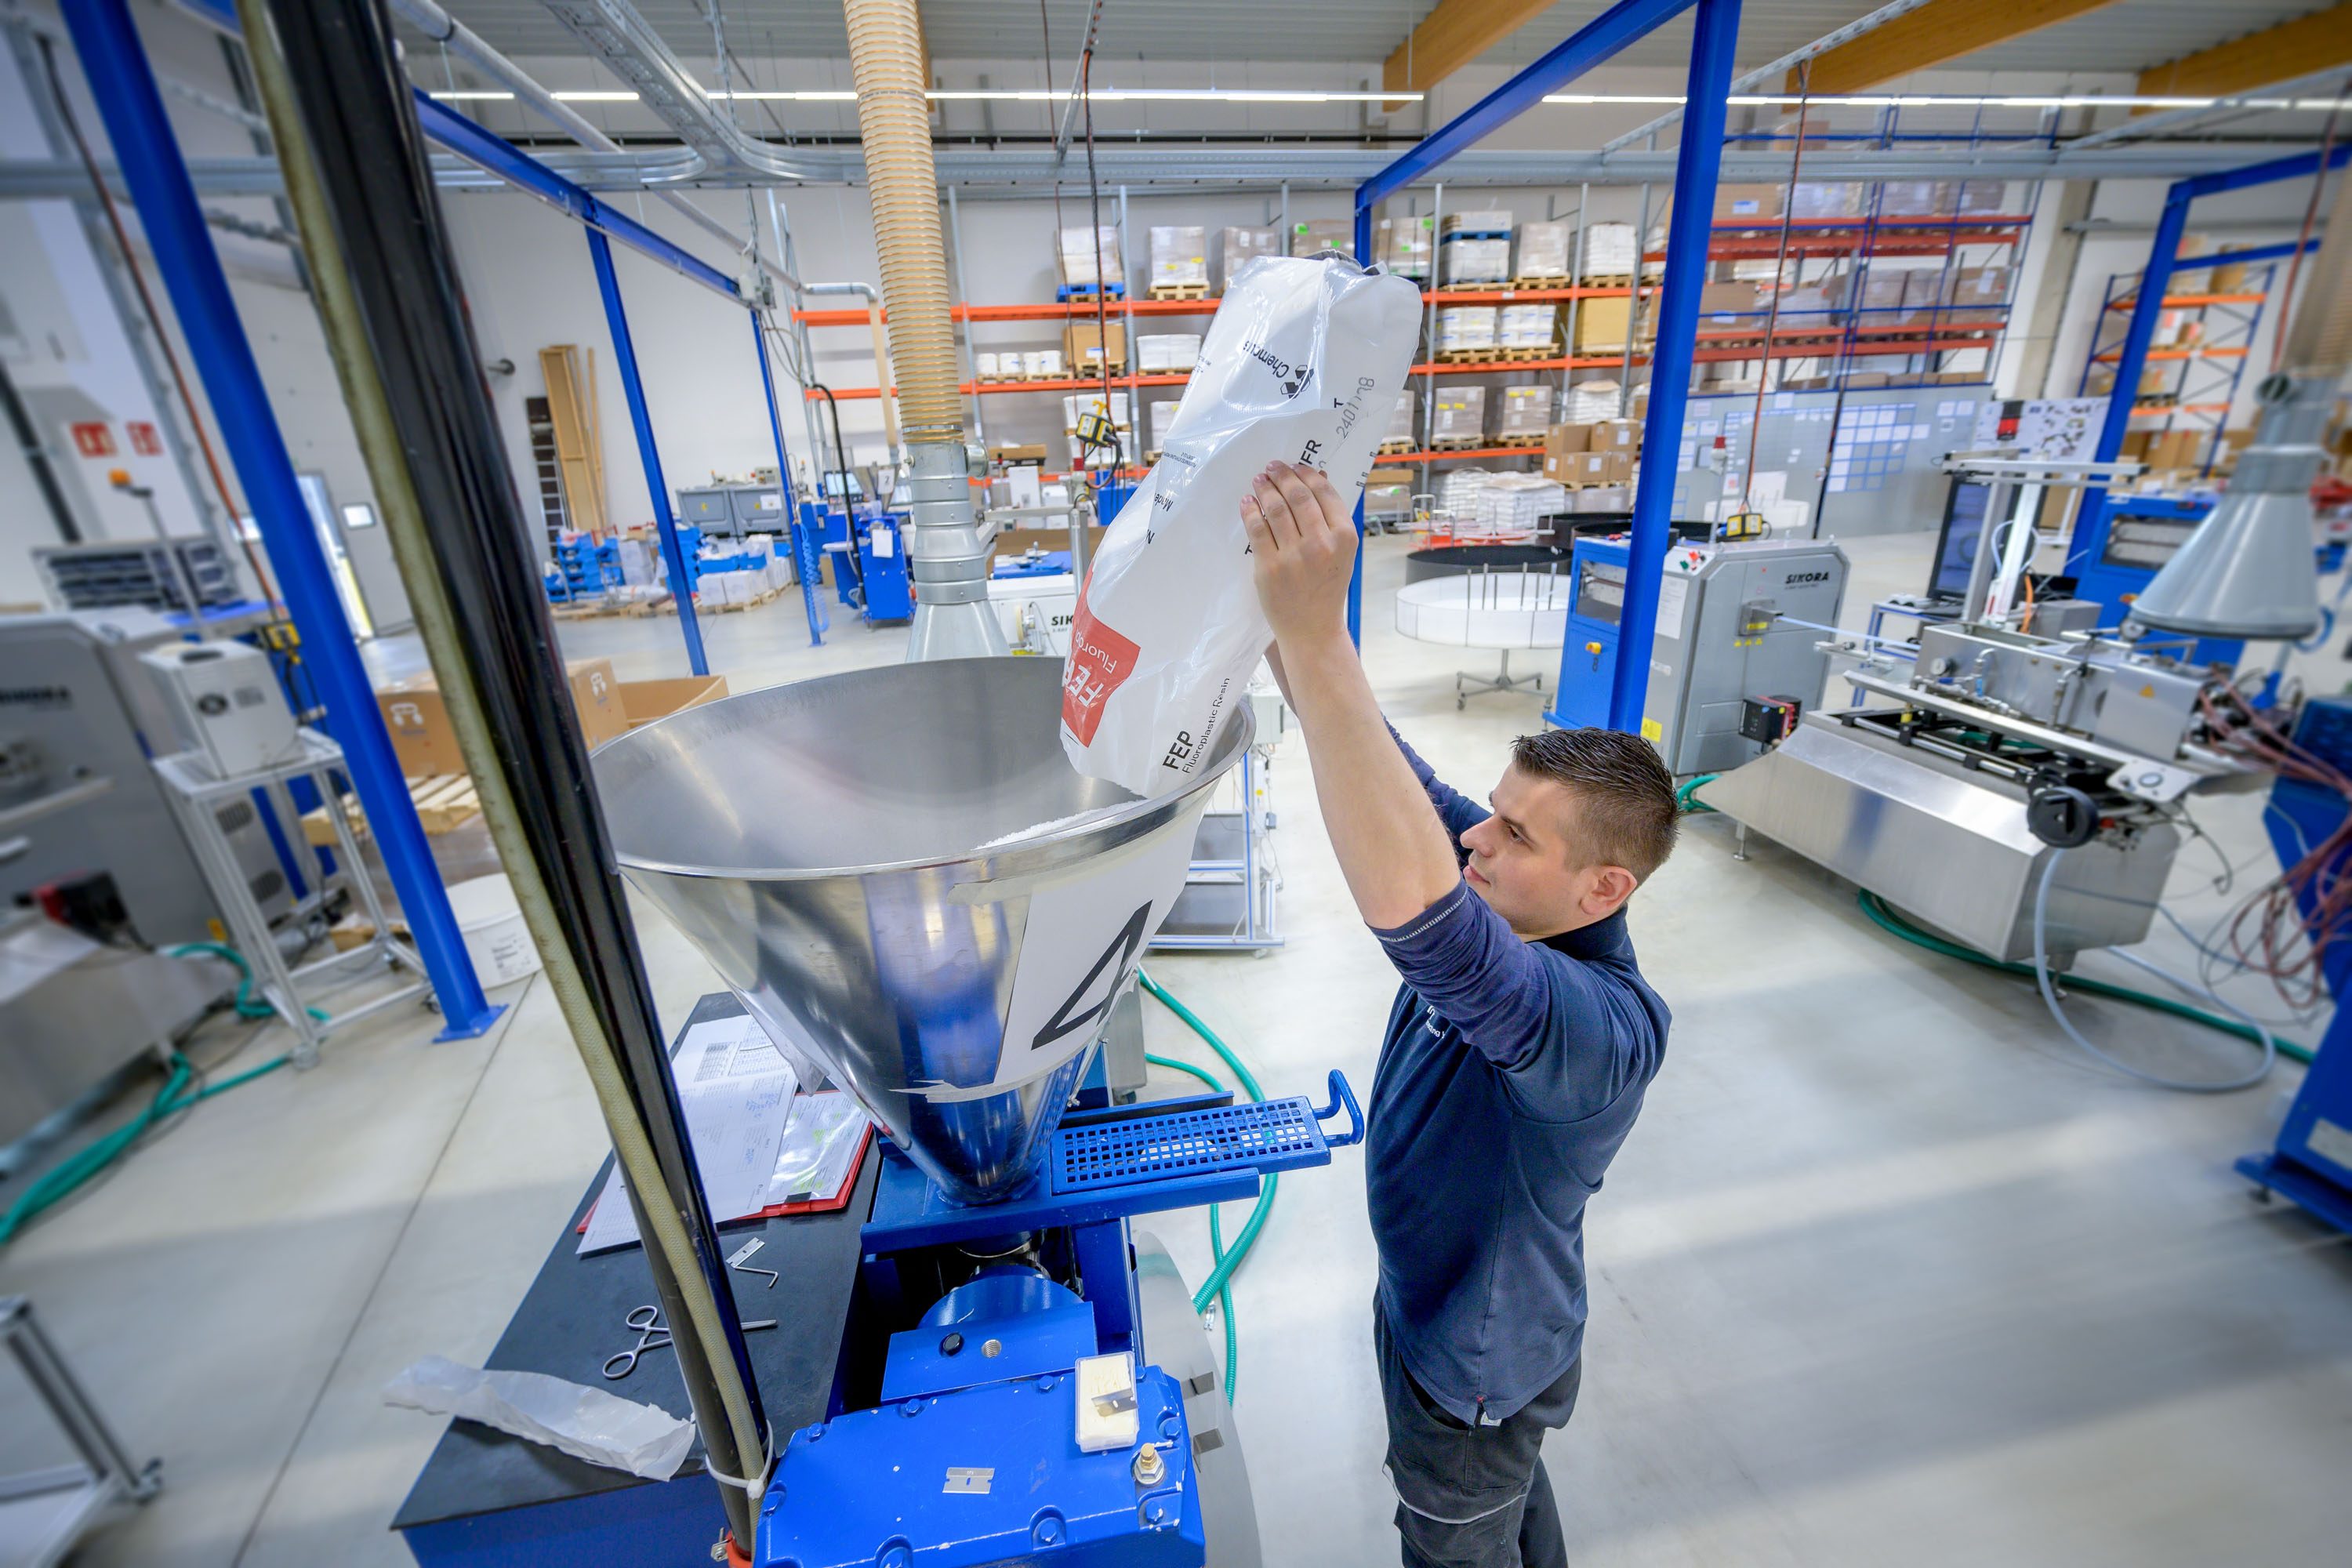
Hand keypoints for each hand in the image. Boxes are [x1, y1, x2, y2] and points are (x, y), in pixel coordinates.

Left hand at [1242, 461, 1355, 647]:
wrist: (1312, 629)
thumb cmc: (1327, 588)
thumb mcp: (1341, 552)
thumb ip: (1331, 518)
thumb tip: (1318, 476)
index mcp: (1345, 537)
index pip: (1325, 493)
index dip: (1307, 474)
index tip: (1295, 467)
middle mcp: (1322, 544)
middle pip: (1298, 496)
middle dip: (1283, 476)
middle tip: (1272, 467)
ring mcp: (1294, 556)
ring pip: (1275, 509)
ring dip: (1264, 488)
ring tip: (1259, 480)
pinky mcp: (1269, 567)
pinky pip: (1256, 530)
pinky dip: (1250, 511)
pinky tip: (1247, 502)